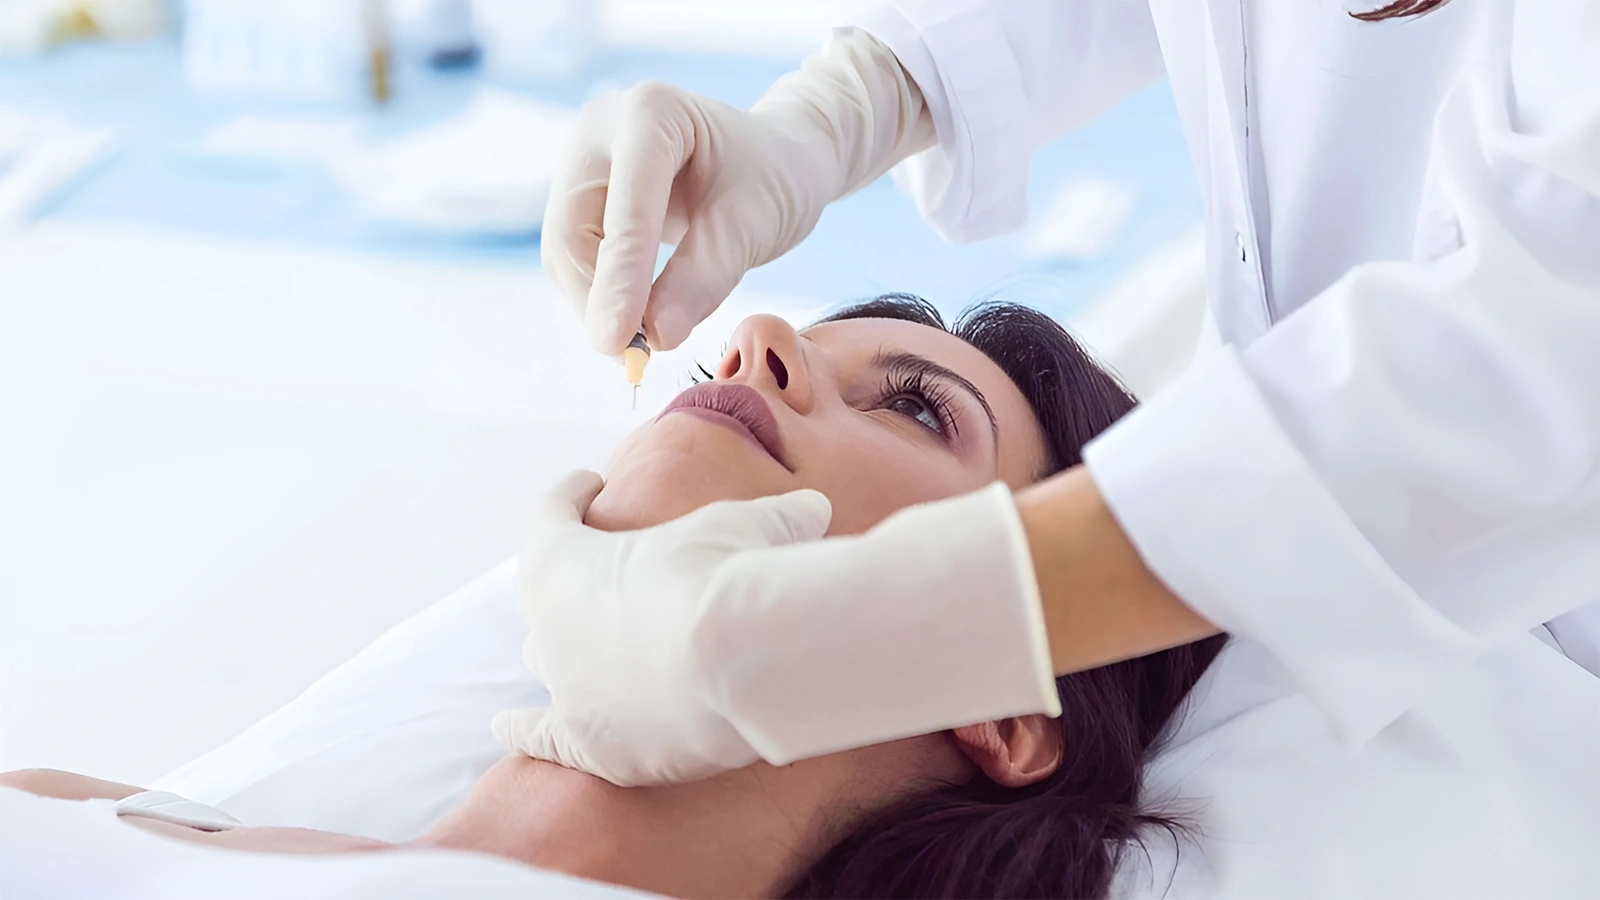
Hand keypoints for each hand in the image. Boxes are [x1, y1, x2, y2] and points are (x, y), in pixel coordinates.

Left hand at [493, 471, 834, 784]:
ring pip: (547, 663)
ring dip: (562, 649)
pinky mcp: (594, 745)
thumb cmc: (728, 575)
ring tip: (585, 640)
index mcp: (561, 560)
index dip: (571, 494)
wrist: (740, 660)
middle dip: (572, 582)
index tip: (591, 484)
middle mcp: (547, 626)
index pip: (551, 512)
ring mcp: (566, 688)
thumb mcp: (747, 526)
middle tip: (607, 571)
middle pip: (546, 598)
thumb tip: (812, 512)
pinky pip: (542, 737)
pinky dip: (524, 729)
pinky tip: (506, 725)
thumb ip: (772, 519)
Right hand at [541, 29, 932, 355]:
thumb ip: (704, 279)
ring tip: (641, 343)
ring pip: (565, 250)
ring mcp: (585, 158)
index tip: (619, 342)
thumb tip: (654, 337)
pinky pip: (574, 255)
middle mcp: (602, 125)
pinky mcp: (583, 190)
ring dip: (596, 303)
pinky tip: (634, 318)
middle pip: (573, 231)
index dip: (620, 281)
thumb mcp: (751, 228)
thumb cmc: (773, 179)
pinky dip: (601, 293)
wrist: (775, 158)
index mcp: (651, 113)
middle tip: (634, 357)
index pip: (626, 211)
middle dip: (600, 298)